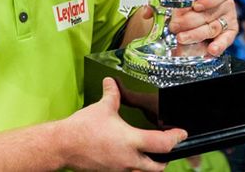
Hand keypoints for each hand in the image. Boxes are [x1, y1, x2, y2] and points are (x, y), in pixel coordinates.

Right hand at [56, 77, 185, 170]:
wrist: (63, 145)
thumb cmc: (83, 128)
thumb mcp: (102, 108)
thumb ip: (112, 94)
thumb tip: (111, 82)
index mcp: (131, 141)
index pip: (163, 144)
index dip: (176, 138)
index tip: (181, 133)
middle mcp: (129, 159)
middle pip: (158, 167)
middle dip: (165, 160)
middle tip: (166, 150)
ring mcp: (120, 169)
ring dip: (147, 165)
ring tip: (146, 155)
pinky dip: (131, 168)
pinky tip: (126, 158)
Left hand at [167, 0, 237, 56]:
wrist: (196, 14)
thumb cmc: (187, 0)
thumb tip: (147, 12)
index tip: (195, 5)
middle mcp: (224, 1)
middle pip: (210, 12)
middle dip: (191, 20)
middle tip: (175, 25)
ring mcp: (228, 17)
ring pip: (213, 27)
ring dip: (196, 34)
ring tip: (182, 38)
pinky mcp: (229, 31)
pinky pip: (226, 39)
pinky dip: (219, 45)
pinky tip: (210, 49)